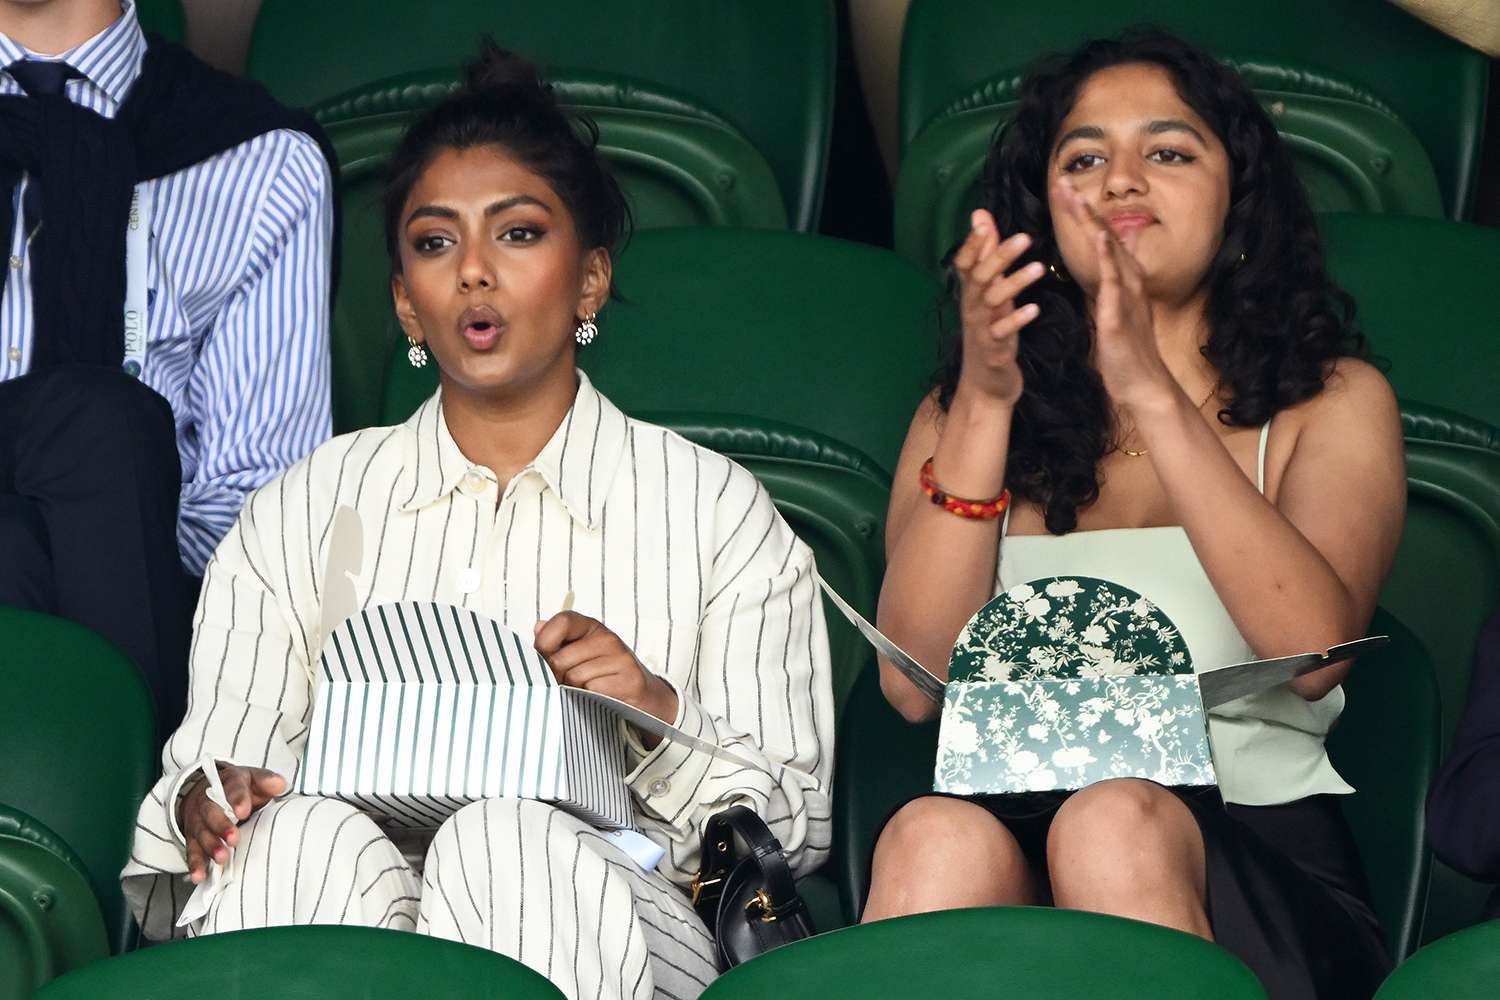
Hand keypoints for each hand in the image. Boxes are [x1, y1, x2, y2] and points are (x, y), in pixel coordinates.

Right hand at [179, 765, 285, 883]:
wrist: (206, 791)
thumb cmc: (238, 788)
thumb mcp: (253, 779)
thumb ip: (266, 781)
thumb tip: (280, 784)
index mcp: (228, 784)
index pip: (233, 790)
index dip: (238, 800)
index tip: (244, 811)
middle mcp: (208, 802)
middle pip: (212, 813)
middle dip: (222, 826)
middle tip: (234, 839)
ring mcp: (198, 821)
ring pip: (201, 834)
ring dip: (210, 847)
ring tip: (221, 858)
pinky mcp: (193, 838)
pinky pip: (192, 851)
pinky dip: (195, 865)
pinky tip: (199, 876)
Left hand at [533, 612, 677, 728]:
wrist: (644, 697)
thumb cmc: (605, 675)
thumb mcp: (580, 654)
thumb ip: (556, 642)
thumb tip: (538, 626)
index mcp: (592, 627)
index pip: (561, 622)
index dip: (544, 643)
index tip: (544, 658)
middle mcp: (608, 638)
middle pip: (560, 658)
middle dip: (556, 676)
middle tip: (565, 684)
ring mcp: (621, 658)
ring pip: (574, 677)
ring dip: (572, 691)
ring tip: (583, 692)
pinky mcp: (630, 680)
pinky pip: (592, 692)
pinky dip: (588, 700)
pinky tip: (596, 699)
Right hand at [951, 209, 1045, 408]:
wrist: (986, 384)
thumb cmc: (990, 331)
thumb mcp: (988, 292)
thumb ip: (986, 254)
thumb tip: (980, 215)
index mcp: (972, 293)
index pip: (964, 263)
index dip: (971, 244)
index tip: (984, 223)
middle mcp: (972, 307)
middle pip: (980, 277)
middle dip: (999, 256)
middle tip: (1025, 237)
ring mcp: (981, 329)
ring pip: (993, 302)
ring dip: (1014, 283)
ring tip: (1038, 268)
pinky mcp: (994, 350)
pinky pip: (1003, 332)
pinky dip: (1017, 320)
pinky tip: (1034, 309)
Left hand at [1052, 177, 1174, 411]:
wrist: (1141, 384)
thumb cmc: (1127, 348)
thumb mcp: (1120, 304)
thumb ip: (1118, 273)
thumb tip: (1120, 246)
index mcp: (1122, 278)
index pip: (1101, 236)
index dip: (1083, 212)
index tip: (1063, 188)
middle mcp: (1127, 280)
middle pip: (1104, 234)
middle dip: (1083, 206)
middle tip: (1061, 179)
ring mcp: (1126, 295)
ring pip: (1108, 251)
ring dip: (1091, 222)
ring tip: (1075, 197)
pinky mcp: (1119, 315)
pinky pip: (1113, 281)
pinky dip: (1107, 256)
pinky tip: (1098, 237)